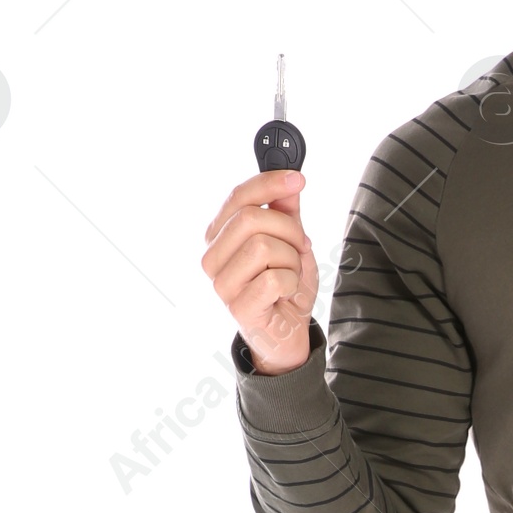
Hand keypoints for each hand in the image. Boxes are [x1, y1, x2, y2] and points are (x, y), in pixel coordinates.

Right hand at [201, 170, 318, 373]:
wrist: (287, 333)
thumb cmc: (284, 286)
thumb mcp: (291, 242)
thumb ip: (287, 211)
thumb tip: (290, 181)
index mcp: (219, 235)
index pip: (239, 197)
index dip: (269, 183)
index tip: (298, 179)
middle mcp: (213, 257)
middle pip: (252, 218)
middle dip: (289, 230)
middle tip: (300, 247)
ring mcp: (221, 283)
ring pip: (264, 246)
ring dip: (291, 260)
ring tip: (289, 275)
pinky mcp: (237, 306)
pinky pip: (274, 278)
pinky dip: (292, 283)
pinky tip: (285, 294)